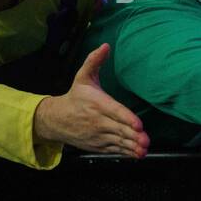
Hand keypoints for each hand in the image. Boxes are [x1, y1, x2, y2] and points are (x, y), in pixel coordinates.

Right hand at [33, 44, 149, 156]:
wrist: (55, 119)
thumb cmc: (75, 97)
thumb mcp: (82, 77)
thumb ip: (94, 61)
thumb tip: (105, 46)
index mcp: (97, 103)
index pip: (115, 111)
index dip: (126, 118)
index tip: (138, 124)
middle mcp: (98, 121)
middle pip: (118, 129)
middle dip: (133, 136)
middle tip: (145, 139)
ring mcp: (98, 135)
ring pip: (117, 142)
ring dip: (131, 146)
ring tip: (143, 149)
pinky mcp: (98, 145)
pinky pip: (113, 150)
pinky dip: (125, 153)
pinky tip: (136, 154)